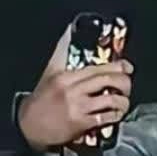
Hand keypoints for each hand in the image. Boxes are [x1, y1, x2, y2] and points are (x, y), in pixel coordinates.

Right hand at [17, 26, 133, 151]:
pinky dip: (116, 116)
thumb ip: (62, 52)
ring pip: (111, 99)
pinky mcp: (81, 123)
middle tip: (127, 88)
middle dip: (124, 83)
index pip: (97, 67)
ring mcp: (77, 106)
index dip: (118, 66)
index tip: (128, 67)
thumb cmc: (42, 99)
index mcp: (66, 76)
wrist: (28, 126)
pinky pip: (107, 117)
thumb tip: (70, 29)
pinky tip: (116, 115)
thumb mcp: (50, 72)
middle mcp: (72, 89)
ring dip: (123, 102)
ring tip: (122, 104)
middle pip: (108, 80)